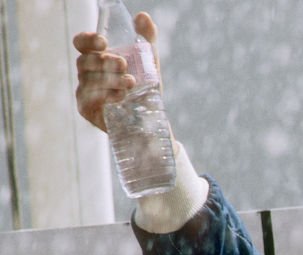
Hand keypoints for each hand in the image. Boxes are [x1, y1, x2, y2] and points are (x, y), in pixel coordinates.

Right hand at [74, 12, 159, 132]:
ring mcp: (84, 92)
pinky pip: (90, 99)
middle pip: (84, 61)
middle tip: (124, 65)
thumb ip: (147, 39)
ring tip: (131, 82)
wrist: (150, 121)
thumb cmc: (145, 90)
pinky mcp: (87, 110)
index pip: (81, 44)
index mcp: (97, 59)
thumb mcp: (149, 63)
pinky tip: (122, 97)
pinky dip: (106, 96)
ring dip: (110, 79)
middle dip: (104, 61)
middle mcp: (87, 74)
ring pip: (88, 80)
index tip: (103, 41)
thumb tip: (142, 16)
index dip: (88, 40)